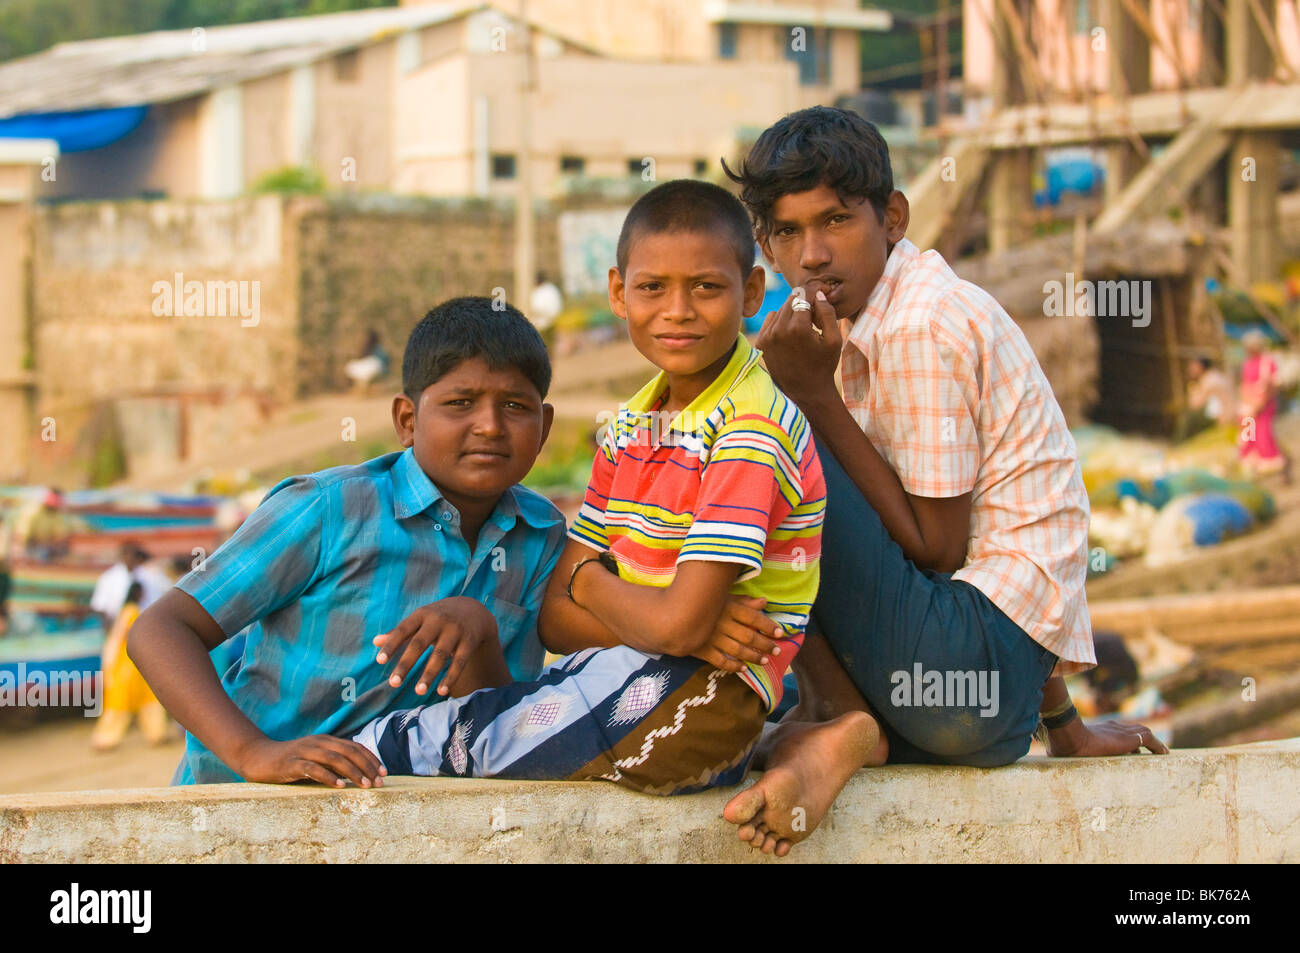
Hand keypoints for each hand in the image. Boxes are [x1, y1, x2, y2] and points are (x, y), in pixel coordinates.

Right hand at [237, 734, 385, 787]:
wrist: (257, 757)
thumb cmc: (290, 762)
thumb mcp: (314, 760)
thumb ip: (332, 764)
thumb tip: (357, 776)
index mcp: (326, 740)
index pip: (354, 746)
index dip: (371, 758)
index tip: (384, 773)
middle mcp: (318, 742)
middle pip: (348, 751)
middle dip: (367, 766)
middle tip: (378, 782)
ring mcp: (304, 751)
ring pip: (334, 758)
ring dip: (352, 772)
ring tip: (364, 785)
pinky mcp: (291, 763)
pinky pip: (312, 768)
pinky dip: (327, 776)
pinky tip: (339, 786)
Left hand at [373, 596, 498, 696]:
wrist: (474, 610)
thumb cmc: (438, 618)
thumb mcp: (420, 620)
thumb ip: (400, 632)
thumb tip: (375, 641)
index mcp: (421, 615)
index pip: (403, 630)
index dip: (392, 645)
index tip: (379, 661)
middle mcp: (437, 620)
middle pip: (419, 643)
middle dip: (406, 663)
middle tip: (394, 683)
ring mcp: (455, 630)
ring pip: (440, 654)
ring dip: (429, 674)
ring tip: (418, 692)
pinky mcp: (469, 640)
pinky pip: (460, 661)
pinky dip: (451, 677)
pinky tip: (442, 692)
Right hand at [690, 595, 784, 673]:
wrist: (671, 616)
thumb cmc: (701, 603)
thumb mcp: (723, 598)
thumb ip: (743, 601)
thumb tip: (764, 602)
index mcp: (728, 608)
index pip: (753, 617)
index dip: (768, 626)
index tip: (780, 633)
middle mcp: (722, 623)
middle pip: (748, 636)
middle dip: (765, 645)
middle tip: (777, 651)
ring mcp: (712, 638)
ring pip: (737, 650)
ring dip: (753, 657)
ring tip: (765, 661)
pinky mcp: (703, 650)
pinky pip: (720, 661)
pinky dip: (733, 666)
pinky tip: (743, 669)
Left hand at [755, 286, 842, 406]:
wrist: (806, 391)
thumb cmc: (824, 365)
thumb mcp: (834, 340)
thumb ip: (827, 312)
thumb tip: (818, 293)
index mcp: (798, 328)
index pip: (804, 294)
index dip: (814, 290)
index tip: (821, 290)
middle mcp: (779, 330)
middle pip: (792, 299)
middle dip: (805, 299)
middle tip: (816, 311)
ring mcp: (767, 336)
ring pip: (781, 308)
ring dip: (793, 310)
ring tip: (806, 323)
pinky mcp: (761, 342)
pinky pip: (771, 319)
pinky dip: (781, 320)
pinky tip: (792, 331)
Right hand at [1046, 717, 1169, 756]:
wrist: (1069, 737)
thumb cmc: (1063, 744)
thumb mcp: (1066, 750)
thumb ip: (1066, 752)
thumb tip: (1053, 760)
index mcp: (1100, 730)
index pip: (1117, 732)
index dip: (1125, 739)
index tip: (1130, 749)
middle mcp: (1113, 727)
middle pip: (1132, 730)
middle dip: (1141, 739)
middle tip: (1149, 750)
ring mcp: (1121, 731)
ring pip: (1142, 733)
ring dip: (1152, 743)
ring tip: (1161, 753)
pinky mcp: (1129, 738)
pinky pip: (1150, 740)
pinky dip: (1158, 746)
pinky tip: (1166, 754)